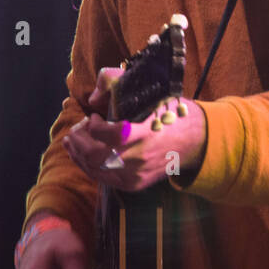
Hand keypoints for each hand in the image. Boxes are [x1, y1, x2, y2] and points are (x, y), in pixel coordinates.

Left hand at [62, 67, 206, 191]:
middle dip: (79, 140)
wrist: (195, 141)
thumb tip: (92, 98)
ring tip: (72, 140)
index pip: (111, 135)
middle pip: (95, 155)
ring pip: (95, 169)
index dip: (95, 126)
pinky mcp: (133, 185)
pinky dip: (88, 166)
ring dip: (78, 153)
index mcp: (146, 133)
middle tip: (77, 127)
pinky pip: (103, 179)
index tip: (94, 115)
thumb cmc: (171, 112)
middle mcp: (140, 158)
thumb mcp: (152, 90)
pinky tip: (81, 154)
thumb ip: (116, 83)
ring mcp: (136, 175)